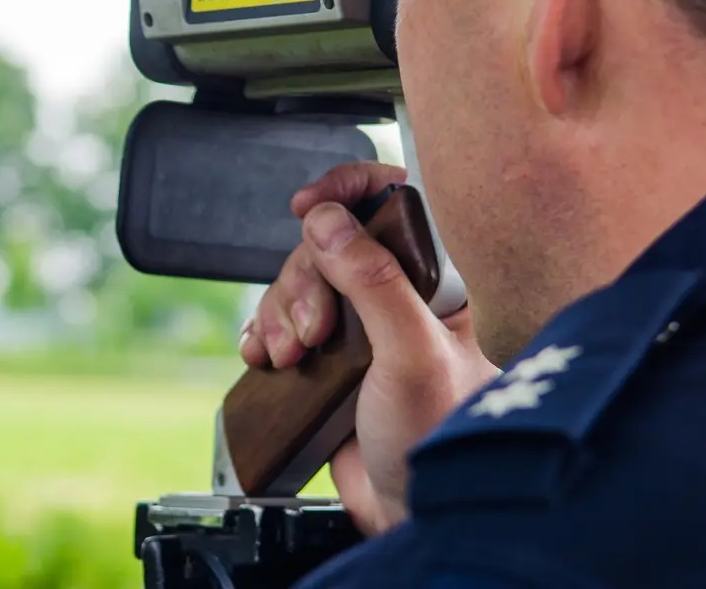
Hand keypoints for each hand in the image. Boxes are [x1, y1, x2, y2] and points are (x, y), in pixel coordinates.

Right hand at [239, 161, 499, 534]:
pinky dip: (265, 332)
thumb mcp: (412, 352)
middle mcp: (401, 294)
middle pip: (328, 242)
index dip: (349, 190)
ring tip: (293, 358)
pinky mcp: (331, 360)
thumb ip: (375, 281)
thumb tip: (329, 221)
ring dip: (281, 312)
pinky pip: (283, 321)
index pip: (396, 202)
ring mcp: (362, 327)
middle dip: (304, 280)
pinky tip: (268, 357)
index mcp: (439, 279)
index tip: (309, 204)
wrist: (411, 514)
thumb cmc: (436, 439)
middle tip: (314, 330)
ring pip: (300, 281)